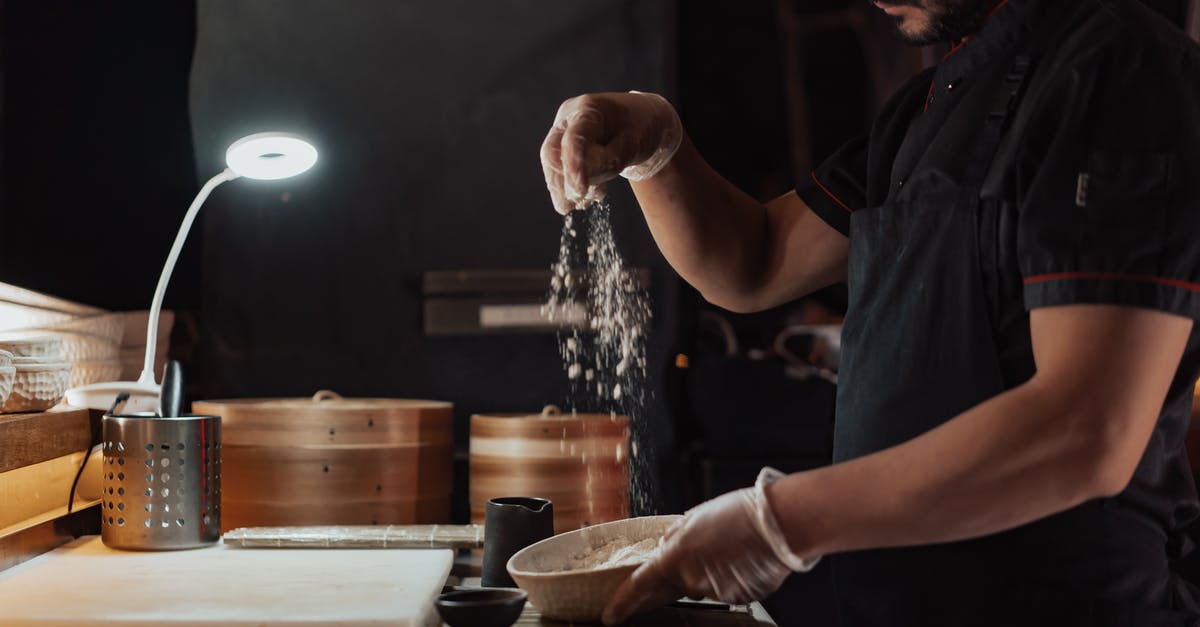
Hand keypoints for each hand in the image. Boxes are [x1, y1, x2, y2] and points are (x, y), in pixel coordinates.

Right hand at [540, 91, 682, 214]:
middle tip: (569, 206)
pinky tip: (590, 194)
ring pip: (553, 163)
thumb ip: (608, 162)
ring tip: (584, 202)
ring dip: (564, 187)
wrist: (643, 118)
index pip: (573, 138)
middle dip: (560, 182)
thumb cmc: (640, 126)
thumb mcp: (632, 144)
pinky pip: (561, 168)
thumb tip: (581, 185)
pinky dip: (572, 185)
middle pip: (553, 151)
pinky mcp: (565, 145)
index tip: (578, 191)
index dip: (573, 166)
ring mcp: (564, 131)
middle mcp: (570, 117)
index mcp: (588, 108)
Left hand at [602, 469, 817, 624]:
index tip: (611, 614)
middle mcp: (693, 579)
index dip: (623, 602)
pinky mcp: (739, 598)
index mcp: (676, 555)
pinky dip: (733, 578)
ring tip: (733, 549)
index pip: (641, 585)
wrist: (779, 523)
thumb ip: (675, 537)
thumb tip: (664, 547)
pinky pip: (728, 591)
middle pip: (679, 585)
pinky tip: (744, 560)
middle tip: (711, 550)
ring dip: (714, 572)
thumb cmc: (740, 514)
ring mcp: (717, 592)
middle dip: (688, 570)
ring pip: (706, 587)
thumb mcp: (695, 517)